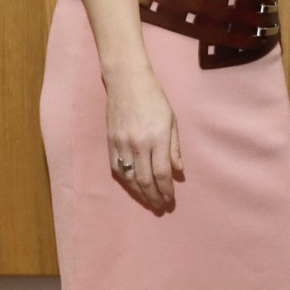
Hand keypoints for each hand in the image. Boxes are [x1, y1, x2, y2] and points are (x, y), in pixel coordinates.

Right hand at [104, 68, 182, 210]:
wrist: (126, 82)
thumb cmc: (154, 98)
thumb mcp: (172, 120)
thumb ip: (174, 147)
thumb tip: (179, 171)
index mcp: (157, 138)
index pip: (162, 173)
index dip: (166, 190)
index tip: (170, 200)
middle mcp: (138, 144)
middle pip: (145, 180)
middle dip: (154, 197)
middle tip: (161, 207)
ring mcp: (121, 144)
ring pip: (129, 178)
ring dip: (139, 194)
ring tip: (148, 202)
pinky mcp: (110, 142)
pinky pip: (116, 168)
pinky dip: (125, 182)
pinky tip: (132, 188)